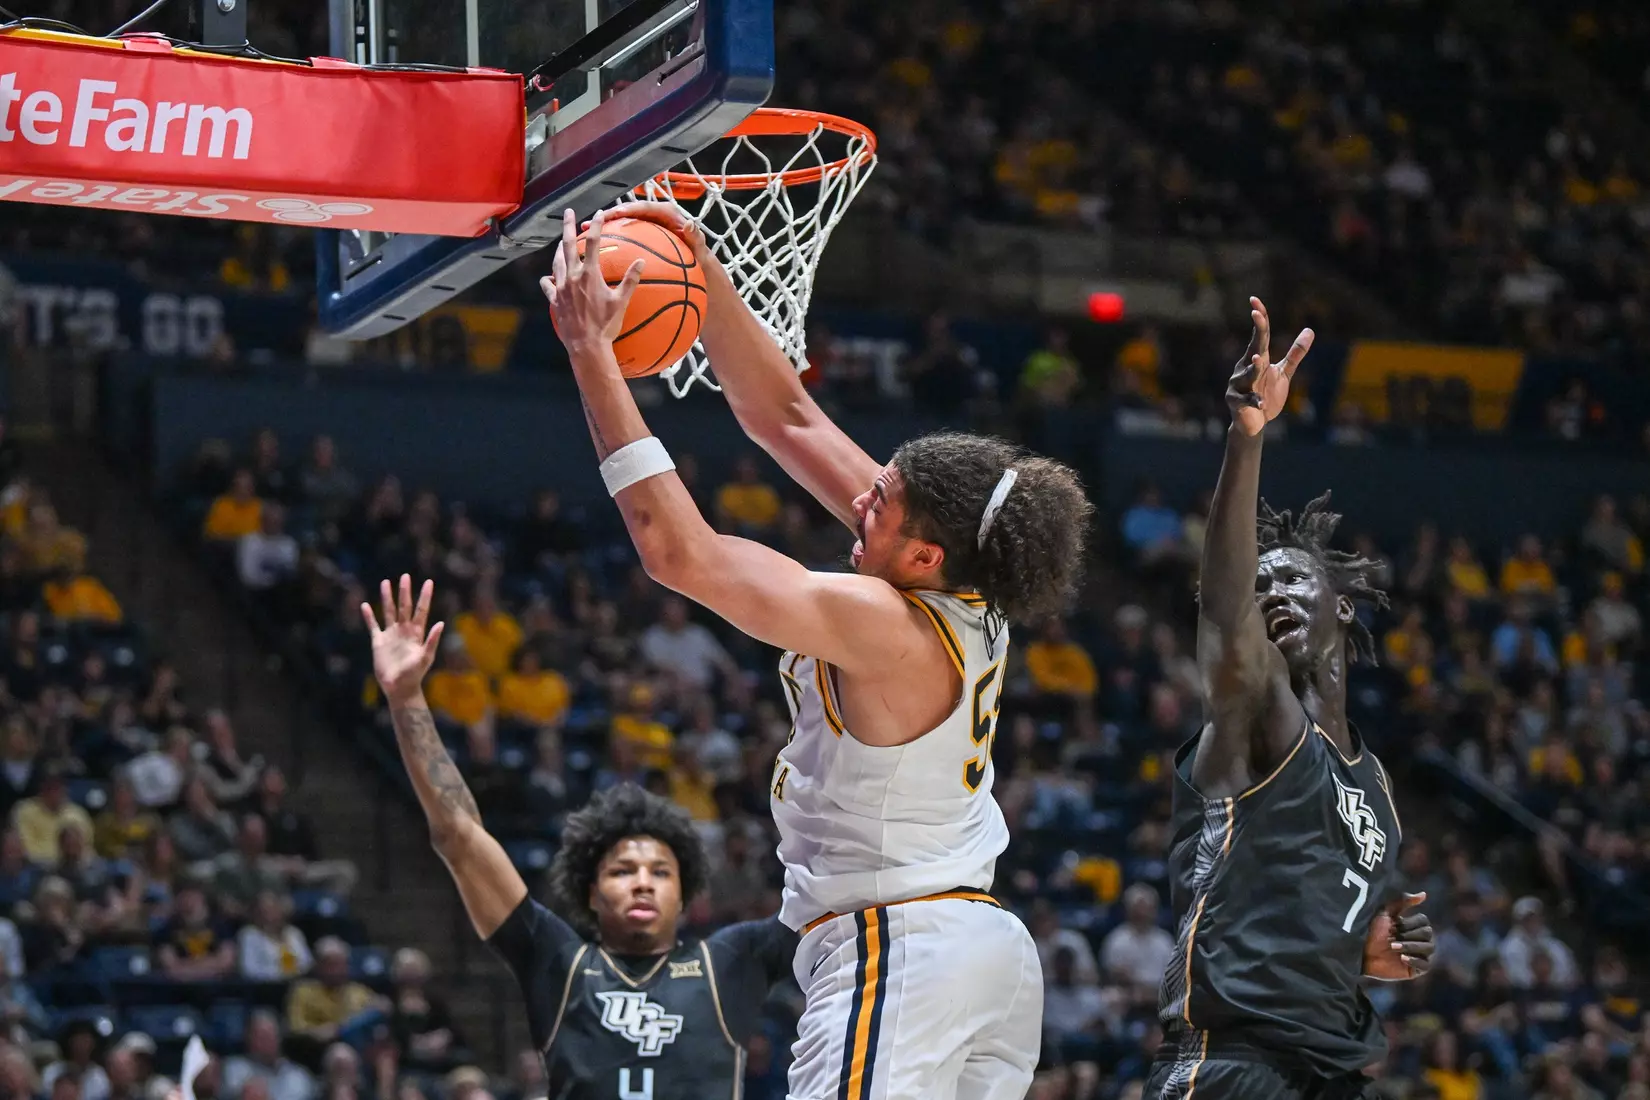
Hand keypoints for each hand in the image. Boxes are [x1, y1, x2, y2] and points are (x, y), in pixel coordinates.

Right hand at [361, 576, 444, 705]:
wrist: (400, 687)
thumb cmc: (415, 674)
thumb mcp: (426, 657)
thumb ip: (432, 640)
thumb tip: (441, 623)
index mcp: (417, 633)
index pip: (421, 610)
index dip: (425, 596)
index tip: (429, 582)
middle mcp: (404, 631)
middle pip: (404, 607)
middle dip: (404, 592)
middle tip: (405, 576)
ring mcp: (391, 635)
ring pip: (388, 612)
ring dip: (387, 598)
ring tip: (385, 583)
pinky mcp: (378, 642)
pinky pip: (373, 626)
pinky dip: (369, 616)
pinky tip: (365, 605)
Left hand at [539, 208, 644, 353]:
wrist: (586, 346)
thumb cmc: (606, 325)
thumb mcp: (621, 302)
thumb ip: (630, 280)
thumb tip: (641, 261)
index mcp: (589, 274)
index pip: (592, 243)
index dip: (595, 225)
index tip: (598, 213)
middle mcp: (572, 277)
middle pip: (567, 245)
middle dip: (567, 226)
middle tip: (567, 212)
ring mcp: (560, 288)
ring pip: (556, 262)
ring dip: (559, 249)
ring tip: (560, 243)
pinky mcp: (555, 300)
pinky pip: (547, 284)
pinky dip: (548, 278)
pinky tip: (550, 277)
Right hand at [596, 201, 716, 267]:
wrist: (696, 265)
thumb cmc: (698, 257)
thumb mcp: (700, 249)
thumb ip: (696, 237)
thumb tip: (691, 224)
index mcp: (666, 214)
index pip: (644, 208)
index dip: (629, 209)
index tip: (616, 213)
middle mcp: (654, 217)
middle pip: (628, 213)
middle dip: (609, 216)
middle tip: (593, 221)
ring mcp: (645, 227)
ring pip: (621, 224)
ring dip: (603, 227)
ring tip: (583, 230)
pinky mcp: (640, 238)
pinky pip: (622, 237)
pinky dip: (609, 242)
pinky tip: (593, 250)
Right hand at [1228, 297, 1312, 435]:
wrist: (1255, 423)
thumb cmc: (1267, 395)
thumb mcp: (1284, 372)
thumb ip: (1295, 353)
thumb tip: (1310, 330)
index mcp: (1256, 358)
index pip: (1259, 335)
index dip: (1259, 318)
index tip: (1255, 300)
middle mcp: (1244, 368)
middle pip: (1254, 347)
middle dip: (1256, 331)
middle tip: (1257, 314)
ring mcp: (1238, 385)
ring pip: (1248, 373)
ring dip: (1254, 368)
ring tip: (1260, 359)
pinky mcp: (1236, 402)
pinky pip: (1247, 400)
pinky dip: (1255, 401)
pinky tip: (1262, 403)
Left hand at [1363, 892, 1433, 979]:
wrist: (1361, 953)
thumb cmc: (1371, 932)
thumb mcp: (1385, 913)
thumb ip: (1402, 902)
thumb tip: (1424, 894)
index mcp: (1413, 926)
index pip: (1424, 921)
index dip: (1408, 923)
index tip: (1392, 926)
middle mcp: (1419, 939)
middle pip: (1428, 933)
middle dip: (1408, 935)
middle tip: (1391, 937)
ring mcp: (1419, 955)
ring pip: (1428, 948)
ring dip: (1410, 946)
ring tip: (1392, 947)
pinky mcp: (1416, 969)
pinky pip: (1426, 965)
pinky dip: (1415, 960)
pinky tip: (1402, 958)